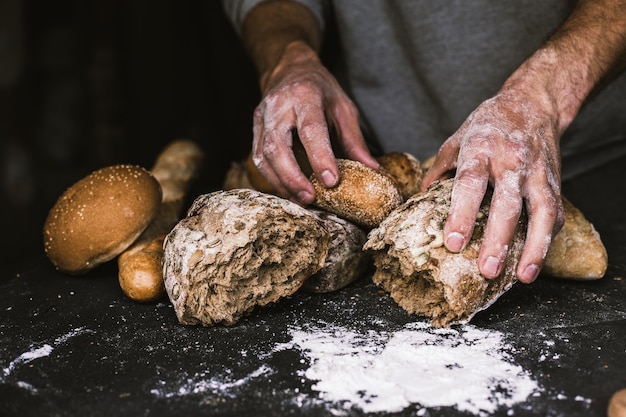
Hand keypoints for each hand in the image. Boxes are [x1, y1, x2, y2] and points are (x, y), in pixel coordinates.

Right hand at [252, 41, 378, 203]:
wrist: (289, 69)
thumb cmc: (320, 90)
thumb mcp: (343, 107)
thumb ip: (354, 139)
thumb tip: (372, 169)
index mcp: (304, 94)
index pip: (311, 129)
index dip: (320, 157)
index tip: (331, 181)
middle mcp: (278, 105)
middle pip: (278, 146)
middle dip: (293, 177)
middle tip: (310, 198)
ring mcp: (261, 117)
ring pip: (263, 156)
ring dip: (281, 182)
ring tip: (301, 200)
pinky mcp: (255, 128)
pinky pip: (258, 158)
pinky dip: (273, 178)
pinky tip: (289, 191)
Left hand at [422, 88, 565, 283]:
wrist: (534, 103)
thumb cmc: (490, 123)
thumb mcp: (457, 138)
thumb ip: (438, 169)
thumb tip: (420, 198)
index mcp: (481, 149)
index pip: (469, 184)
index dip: (462, 214)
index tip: (454, 243)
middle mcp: (511, 161)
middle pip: (506, 204)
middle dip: (497, 240)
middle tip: (487, 270)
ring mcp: (537, 173)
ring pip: (541, 213)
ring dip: (533, 248)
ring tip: (522, 276)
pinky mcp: (555, 182)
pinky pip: (555, 214)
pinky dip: (547, 239)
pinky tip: (535, 261)